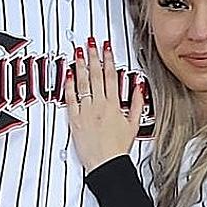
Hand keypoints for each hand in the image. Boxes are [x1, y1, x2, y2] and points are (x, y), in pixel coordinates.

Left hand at [65, 38, 144, 173]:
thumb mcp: (133, 124)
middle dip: (94, 56)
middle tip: (91, 42)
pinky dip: (69, 85)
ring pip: (83, 84)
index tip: (106, 47)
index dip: (108, 59)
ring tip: (79, 52)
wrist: (106, 164)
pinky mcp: (74, 120)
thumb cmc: (118, 148)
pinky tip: (68, 74)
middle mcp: (99, 106)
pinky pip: (70, 99)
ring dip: (81, 65)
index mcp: (114, 105)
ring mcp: (85, 111)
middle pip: (96, 75)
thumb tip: (137, 86)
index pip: (111, 76)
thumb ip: (135, 103)